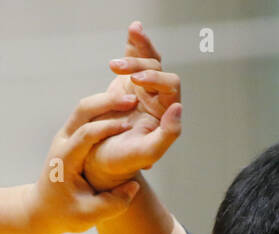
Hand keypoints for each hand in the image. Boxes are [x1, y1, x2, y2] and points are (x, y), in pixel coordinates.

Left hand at [26, 90, 144, 233]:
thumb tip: (134, 186)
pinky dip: (105, 109)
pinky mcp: (72, 136)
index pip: (86, 134)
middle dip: (107, 102)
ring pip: (84, 108)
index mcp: (64, 159)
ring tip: (132, 101)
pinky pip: (88, 115)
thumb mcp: (87, 217)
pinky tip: (125, 111)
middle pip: (83, 110)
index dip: (108, 128)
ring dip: (107, 101)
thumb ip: (112, 204)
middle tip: (133, 100)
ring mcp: (65, 137)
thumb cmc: (64, 214)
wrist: (43, 209)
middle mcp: (62, 142)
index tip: (130, 127)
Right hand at [84, 21, 182, 192]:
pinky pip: (134, 57)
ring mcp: (142, 87)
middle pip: (157, 68)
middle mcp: (158, 96)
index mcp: (166, 111)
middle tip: (117, 70)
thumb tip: (178, 108)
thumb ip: (168, 135)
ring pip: (147, 59)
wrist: (100, 159)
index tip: (137, 82)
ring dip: (134, 53)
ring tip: (115, 63)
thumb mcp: (146, 154)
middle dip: (138, 66)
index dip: (156, 79)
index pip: (170, 85)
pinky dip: (134, 44)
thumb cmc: (124, 159)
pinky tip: (133, 30)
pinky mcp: (127, 80)